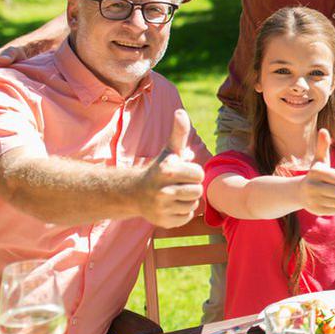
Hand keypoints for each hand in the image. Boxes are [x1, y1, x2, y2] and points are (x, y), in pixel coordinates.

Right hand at [135, 109, 203, 227]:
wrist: (135, 193)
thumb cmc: (160, 169)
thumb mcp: (170, 150)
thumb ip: (179, 132)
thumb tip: (180, 112)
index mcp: (167, 170)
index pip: (199, 174)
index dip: (193, 173)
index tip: (181, 172)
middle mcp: (162, 190)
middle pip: (198, 191)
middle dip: (191, 187)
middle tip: (178, 184)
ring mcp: (161, 208)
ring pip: (193, 205)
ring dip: (187, 200)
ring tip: (174, 194)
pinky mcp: (162, 222)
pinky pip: (186, 217)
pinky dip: (182, 213)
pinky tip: (170, 206)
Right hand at [299, 128, 334, 215]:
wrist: (300, 193)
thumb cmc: (316, 174)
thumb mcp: (320, 160)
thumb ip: (322, 145)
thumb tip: (323, 130)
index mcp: (315, 172)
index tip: (331, 177)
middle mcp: (311, 186)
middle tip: (329, 187)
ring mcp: (312, 199)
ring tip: (327, 194)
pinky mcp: (314, 210)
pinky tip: (325, 202)